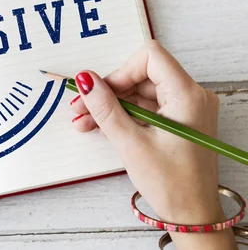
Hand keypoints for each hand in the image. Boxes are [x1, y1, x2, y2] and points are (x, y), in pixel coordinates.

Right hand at [70, 40, 236, 249]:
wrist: (192, 215)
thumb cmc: (171, 184)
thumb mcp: (130, 143)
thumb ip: (105, 107)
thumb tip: (86, 80)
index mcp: (187, 96)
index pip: (150, 58)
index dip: (121, 71)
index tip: (100, 91)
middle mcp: (191, 96)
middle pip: (142, 76)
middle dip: (109, 91)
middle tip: (81, 107)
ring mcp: (186, 109)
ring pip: (141, 93)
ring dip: (112, 105)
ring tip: (85, 121)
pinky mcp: (179, 120)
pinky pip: (147, 107)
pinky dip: (124, 115)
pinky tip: (101, 126)